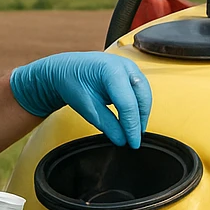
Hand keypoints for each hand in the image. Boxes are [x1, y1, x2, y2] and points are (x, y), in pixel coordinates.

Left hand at [9, 51, 151, 147]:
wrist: (65, 68)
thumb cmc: (71, 82)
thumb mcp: (87, 107)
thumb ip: (107, 124)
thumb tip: (123, 139)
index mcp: (112, 71)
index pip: (128, 104)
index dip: (132, 127)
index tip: (133, 143)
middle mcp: (125, 65)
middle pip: (142, 98)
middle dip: (140, 120)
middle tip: (135, 139)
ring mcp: (129, 66)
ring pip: (144, 94)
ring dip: (142, 113)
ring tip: (134, 131)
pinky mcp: (130, 71)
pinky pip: (141, 90)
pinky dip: (139, 105)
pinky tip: (133, 118)